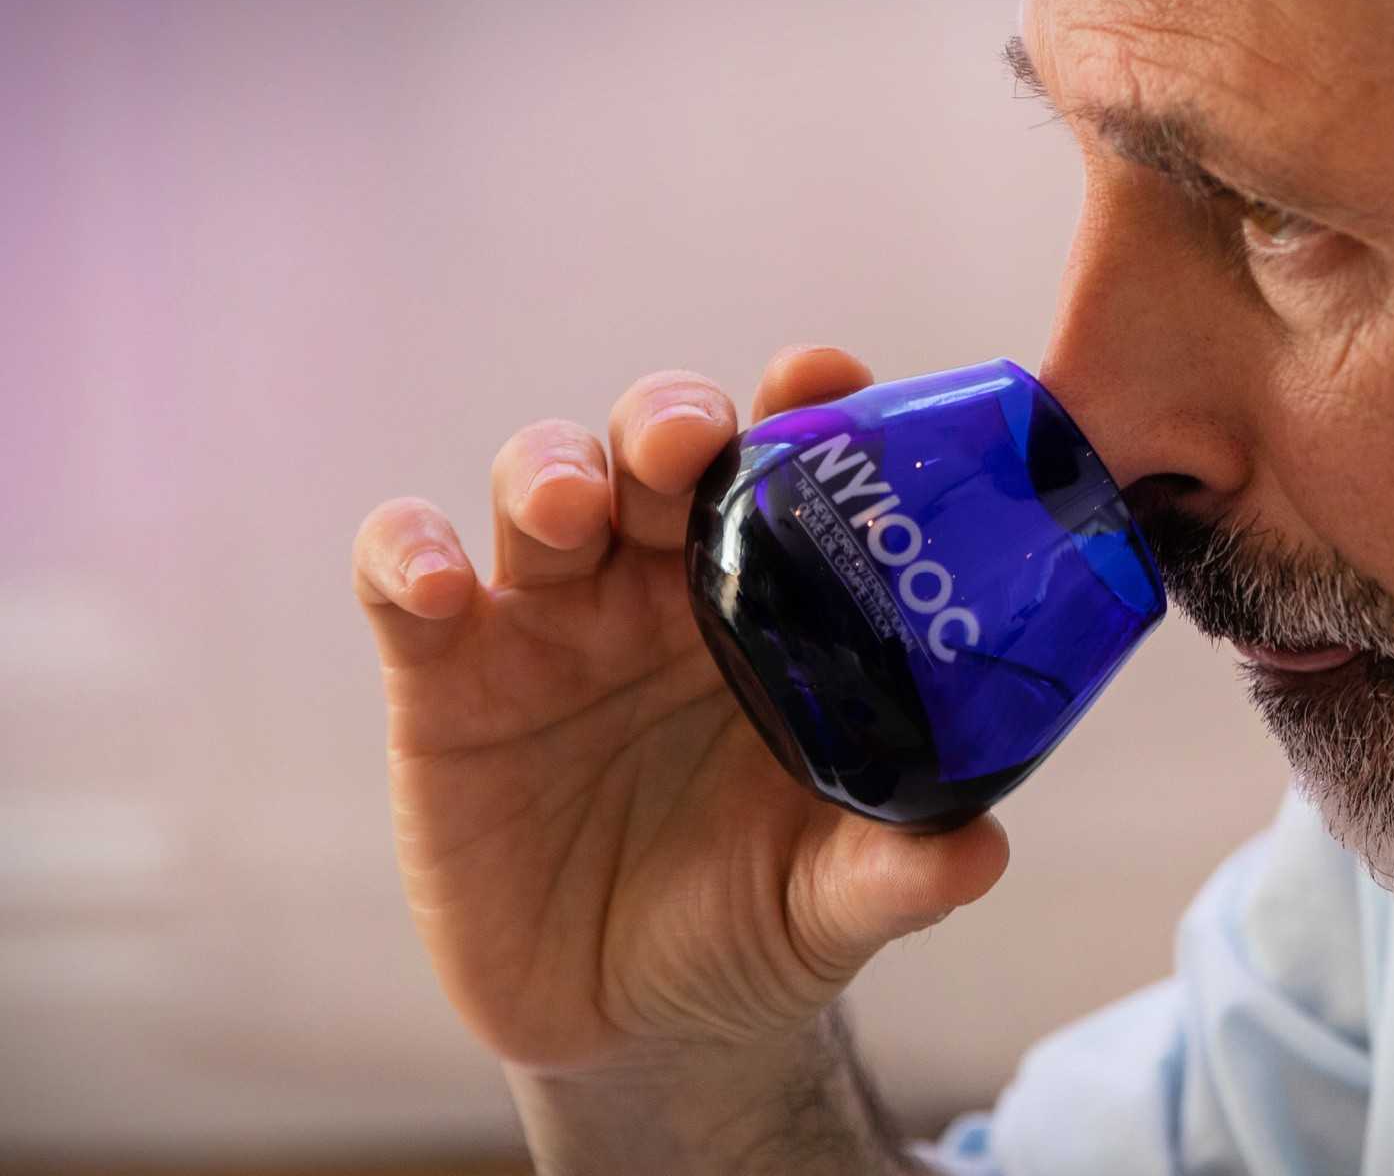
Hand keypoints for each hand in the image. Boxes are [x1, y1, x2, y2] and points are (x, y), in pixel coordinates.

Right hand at [352, 346, 1010, 1074]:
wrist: (632, 1026)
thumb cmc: (749, 923)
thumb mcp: (828, 904)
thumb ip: (894, 870)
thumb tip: (980, 850)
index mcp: (771, 609)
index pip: (787, 470)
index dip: (801, 406)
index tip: (825, 378)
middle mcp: (659, 589)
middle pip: (655, 445)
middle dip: (669, 419)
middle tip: (690, 443)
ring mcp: (549, 625)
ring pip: (536, 482)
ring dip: (549, 470)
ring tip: (569, 512)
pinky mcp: (445, 681)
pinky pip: (402, 583)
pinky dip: (406, 557)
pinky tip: (438, 587)